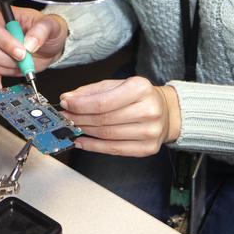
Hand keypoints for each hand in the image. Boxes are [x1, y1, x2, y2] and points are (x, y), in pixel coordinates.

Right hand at [0, 7, 68, 91]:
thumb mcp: (51, 25)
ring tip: (21, 64)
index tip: (22, 52)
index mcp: (4, 16)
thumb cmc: (48, 31)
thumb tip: (29, 43)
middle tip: (23, 58)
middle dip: (6, 57)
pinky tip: (0, 85)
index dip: (5, 43)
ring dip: (4, 67)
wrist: (50, 46)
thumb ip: (42, 30)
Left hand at [60, 76, 181, 156]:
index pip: (103, 102)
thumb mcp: (119, 84)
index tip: (66, 104)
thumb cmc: (140, 96)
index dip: (80, 105)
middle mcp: (148, 110)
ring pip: (107, 135)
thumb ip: (93, 91)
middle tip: (66, 116)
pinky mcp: (146, 149)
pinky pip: (113, 149)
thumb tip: (69, 98)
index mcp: (141, 88)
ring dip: (84, 132)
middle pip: (103, 119)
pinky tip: (82, 141)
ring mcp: (149, 132)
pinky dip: (93, 146)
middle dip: (79, 118)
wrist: (167, 112)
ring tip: (72, 127)